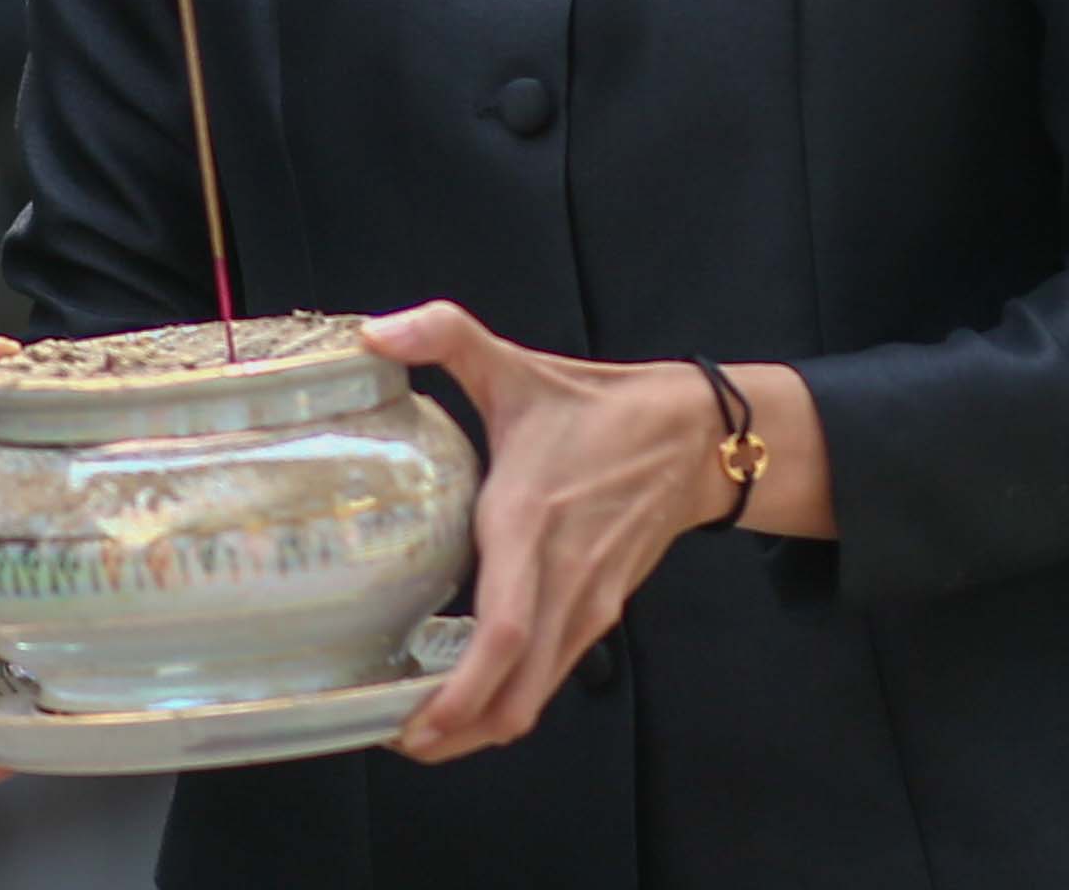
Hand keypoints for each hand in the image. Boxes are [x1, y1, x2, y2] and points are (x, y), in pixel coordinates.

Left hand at [365, 304, 731, 762]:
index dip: (460, 691)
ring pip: (534, 698)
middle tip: (395, 740)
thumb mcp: (519, 367)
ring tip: (422, 730)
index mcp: (532, 524)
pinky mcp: (603, 612)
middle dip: (454, 735)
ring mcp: (589, 604)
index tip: (411, 723)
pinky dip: (510, 700)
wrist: (695, 434)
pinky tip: (472, 693)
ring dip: (480, 727)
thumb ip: (446, 337)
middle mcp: (563, 579)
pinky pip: (551, 677)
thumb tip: (373, 330)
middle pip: (515, 694)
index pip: (505, 631)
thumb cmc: (597, 407)